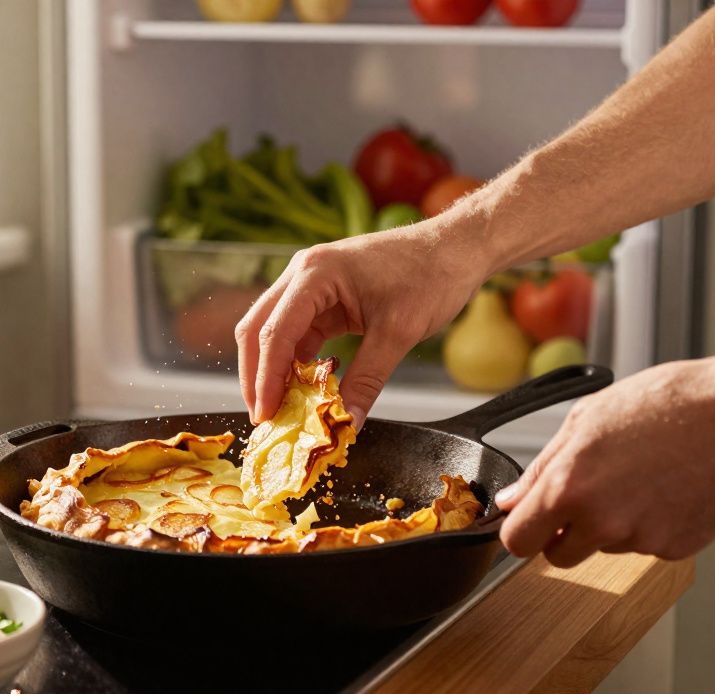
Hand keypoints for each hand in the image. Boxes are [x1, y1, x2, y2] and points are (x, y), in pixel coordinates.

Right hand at [235, 222, 490, 427]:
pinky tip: (305, 390)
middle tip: (265, 417)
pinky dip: (297, 362)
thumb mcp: (398, 333)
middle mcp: (303, 274)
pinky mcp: (325, 297)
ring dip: (274, 370)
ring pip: (274, 332)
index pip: (274, 333)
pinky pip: (299, 333)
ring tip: (282, 409)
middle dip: (257, 376)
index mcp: (315, 273)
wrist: (457, 248)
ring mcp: (311, 284)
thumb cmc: (432, 275)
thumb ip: (367, 380)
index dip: (265, 378)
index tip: (266, 415)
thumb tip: (347, 423)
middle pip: (258, 329)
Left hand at [496, 356, 714, 567]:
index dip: (521, 531)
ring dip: (611, 524)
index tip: (528, 521)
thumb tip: (511, 500)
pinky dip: (651, 525)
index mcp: (568, 487)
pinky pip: (646, 545)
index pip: (518, 541)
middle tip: (588, 495)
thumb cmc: (667, 404)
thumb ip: (541, 467)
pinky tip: (668, 488)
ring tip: (641, 475)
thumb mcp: (586, 418)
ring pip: (605, 547)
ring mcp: (640, 540)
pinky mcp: (675, 549)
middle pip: (558, 556)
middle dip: (563, 534)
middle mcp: (601, 522)